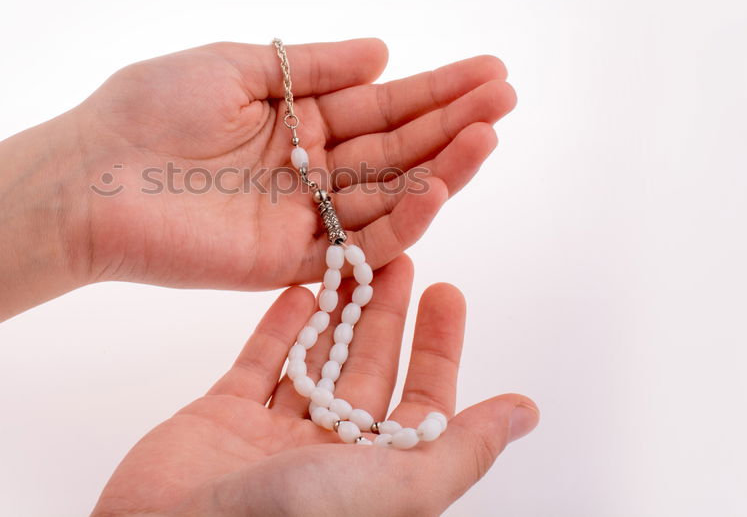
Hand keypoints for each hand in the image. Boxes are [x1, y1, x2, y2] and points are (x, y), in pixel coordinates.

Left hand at [70, 40, 515, 287]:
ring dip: (441, 167)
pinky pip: (355, 244)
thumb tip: (382, 51)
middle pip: (394, 148)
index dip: (435, 89)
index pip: (380, 105)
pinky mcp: (287, 260)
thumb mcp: (236, 66)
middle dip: (452, 122)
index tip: (489, 70)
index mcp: (294, 120)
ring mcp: (300, 217)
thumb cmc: (149, 110)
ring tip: (488, 134)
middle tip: (506, 97)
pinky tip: (438, 186)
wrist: (91, 176)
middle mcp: (306, 170)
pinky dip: (399, 220)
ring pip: (387, 196)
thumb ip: (310, 67)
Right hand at [93, 255, 538, 515]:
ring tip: (353, 260)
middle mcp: (326, 456)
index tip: (448, 293)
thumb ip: (460, 448)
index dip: (439, 349)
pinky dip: (279, 326)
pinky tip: (299, 289)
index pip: (422, 404)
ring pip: (315, 361)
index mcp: (374, 478)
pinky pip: (257, 362)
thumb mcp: (396, 487)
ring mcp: (270, 435)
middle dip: (388, 315)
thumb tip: (525, 414)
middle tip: (400, 258)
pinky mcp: (220, 416)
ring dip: (338, 312)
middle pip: (369, 372)